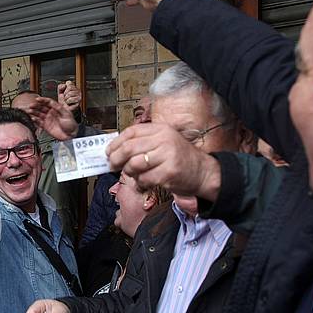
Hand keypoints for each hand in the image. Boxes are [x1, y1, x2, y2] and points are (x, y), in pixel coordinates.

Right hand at [22, 97, 78, 140]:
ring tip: (29, 111)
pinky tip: (32, 118)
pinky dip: (35, 120)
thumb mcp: (67, 114)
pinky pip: (39, 122)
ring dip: (34, 112)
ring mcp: (48, 119)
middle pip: (42, 107)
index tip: (37, 99)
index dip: (43, 100)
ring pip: (39, 114)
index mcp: (57, 108)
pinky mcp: (46, 126)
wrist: (71, 135)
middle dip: (36, 106)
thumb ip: (59, 108)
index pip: (48, 102)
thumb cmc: (71, 124)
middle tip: (31, 105)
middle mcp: (51, 113)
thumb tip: (52, 102)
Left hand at [57, 80, 80, 111]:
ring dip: (66, 98)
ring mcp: (79, 95)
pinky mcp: (79, 100)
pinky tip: (69, 103)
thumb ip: (60, 87)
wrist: (65, 109)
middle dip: (65, 94)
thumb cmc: (63, 101)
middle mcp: (77, 90)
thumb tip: (64, 85)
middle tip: (66, 97)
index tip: (64, 92)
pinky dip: (68, 102)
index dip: (64, 88)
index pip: (69, 82)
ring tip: (67, 100)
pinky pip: (71, 99)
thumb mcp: (60, 92)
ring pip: (70, 93)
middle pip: (69, 87)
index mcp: (73, 87)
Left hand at [105, 123, 220, 201]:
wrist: (204, 172)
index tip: (108, 152)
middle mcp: (164, 139)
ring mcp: (167, 155)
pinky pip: (144, 178)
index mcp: (161, 130)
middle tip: (113, 166)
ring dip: (129, 173)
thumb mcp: (164, 143)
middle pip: (129, 148)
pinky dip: (140, 183)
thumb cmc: (180, 159)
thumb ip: (143, 143)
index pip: (131, 132)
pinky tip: (145, 183)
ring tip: (133, 175)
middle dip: (116, 159)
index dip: (116, 143)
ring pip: (134, 164)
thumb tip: (116, 150)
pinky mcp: (169, 172)